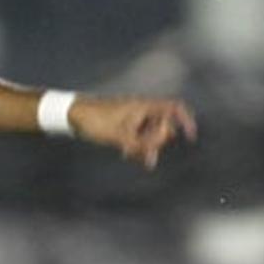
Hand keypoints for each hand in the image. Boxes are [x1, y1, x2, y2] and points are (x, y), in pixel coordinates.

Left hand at [65, 95, 197, 169]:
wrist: (72, 114)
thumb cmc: (95, 120)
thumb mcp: (120, 137)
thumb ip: (141, 145)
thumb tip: (156, 152)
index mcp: (144, 107)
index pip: (174, 108)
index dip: (186, 121)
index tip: (190, 137)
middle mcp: (142, 110)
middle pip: (163, 125)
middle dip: (159, 142)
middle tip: (147, 155)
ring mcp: (133, 116)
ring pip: (150, 132)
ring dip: (146, 146)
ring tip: (131, 156)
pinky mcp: (125, 123)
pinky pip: (139, 135)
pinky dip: (138, 145)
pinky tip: (128, 155)